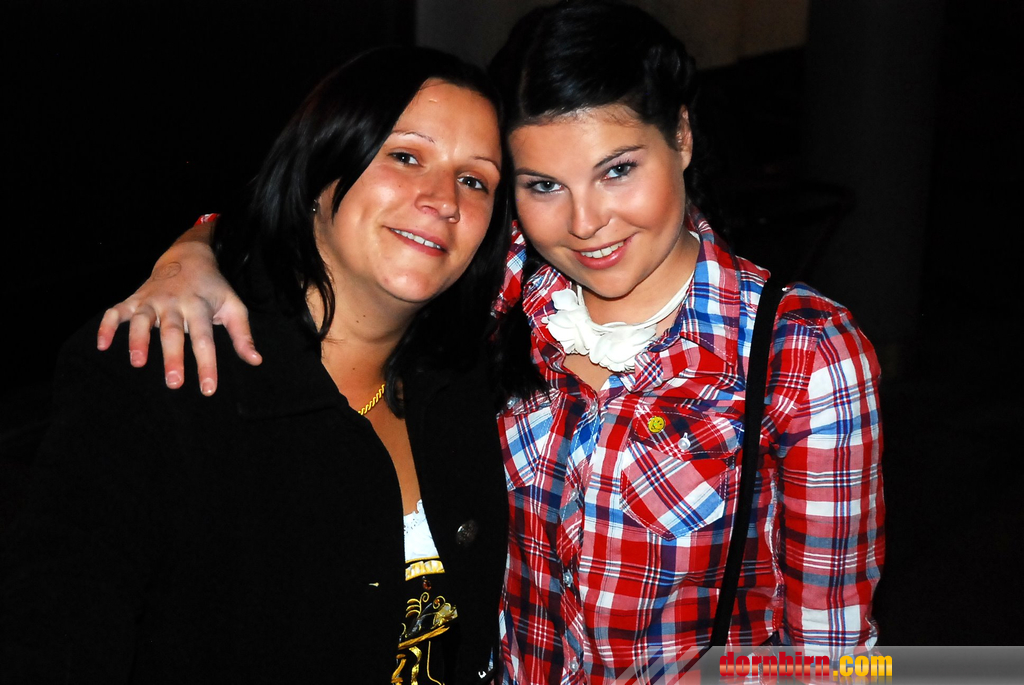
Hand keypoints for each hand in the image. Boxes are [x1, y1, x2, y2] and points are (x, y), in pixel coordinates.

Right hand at [96, 223, 260, 394]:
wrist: (187, 256)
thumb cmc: (212, 289)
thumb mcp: (233, 306)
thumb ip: (242, 335)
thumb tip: (256, 361)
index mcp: (200, 307)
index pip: (205, 339)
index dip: (206, 364)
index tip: (208, 389)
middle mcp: (174, 303)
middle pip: (172, 332)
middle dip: (172, 357)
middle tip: (173, 383)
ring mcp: (152, 300)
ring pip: (141, 320)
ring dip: (138, 340)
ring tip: (138, 363)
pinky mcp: (134, 299)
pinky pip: (116, 311)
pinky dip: (107, 326)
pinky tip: (102, 346)